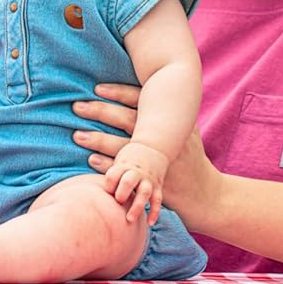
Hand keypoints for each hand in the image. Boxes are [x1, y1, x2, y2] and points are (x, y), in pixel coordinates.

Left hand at [72, 83, 219, 229]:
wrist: (206, 195)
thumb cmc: (191, 159)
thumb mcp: (187, 132)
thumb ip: (169, 114)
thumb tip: (151, 88)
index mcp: (170, 122)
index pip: (141, 101)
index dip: (119, 93)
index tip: (97, 88)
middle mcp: (163, 139)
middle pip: (127, 120)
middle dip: (101, 112)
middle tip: (76, 106)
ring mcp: (158, 161)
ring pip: (123, 146)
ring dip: (98, 139)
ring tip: (77, 135)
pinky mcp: (152, 182)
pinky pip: (126, 172)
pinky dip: (108, 165)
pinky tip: (91, 160)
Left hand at [101, 141, 167, 223]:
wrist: (153, 149)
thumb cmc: (128, 158)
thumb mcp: (117, 158)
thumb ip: (104, 164)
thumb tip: (88, 157)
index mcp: (123, 165)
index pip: (113, 174)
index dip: (108, 184)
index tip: (105, 192)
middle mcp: (136, 173)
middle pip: (128, 182)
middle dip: (123, 192)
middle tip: (117, 201)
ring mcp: (147, 180)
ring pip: (144, 193)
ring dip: (137, 206)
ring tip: (129, 219)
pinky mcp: (157, 187)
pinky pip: (157, 200)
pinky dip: (154, 211)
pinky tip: (150, 223)